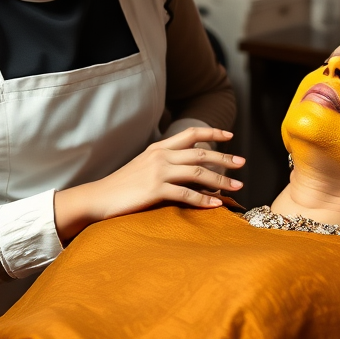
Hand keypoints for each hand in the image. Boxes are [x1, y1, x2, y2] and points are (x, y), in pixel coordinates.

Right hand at [54, 127, 243, 242]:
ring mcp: (158, 172)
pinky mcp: (155, 190)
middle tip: (242, 164)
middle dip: (224, 159)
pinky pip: (186, 194)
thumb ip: (165, 163)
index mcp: (159, 148)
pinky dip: (204, 200)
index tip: (230, 136)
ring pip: (198, 173)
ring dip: (220, 181)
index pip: (191, 134)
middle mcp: (161, 156)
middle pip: (201, 154)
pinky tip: (217, 204)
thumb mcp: (144, 167)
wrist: (97, 198)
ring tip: (237, 187)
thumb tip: (189, 169)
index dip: (212, 133)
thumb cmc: (121, 186)